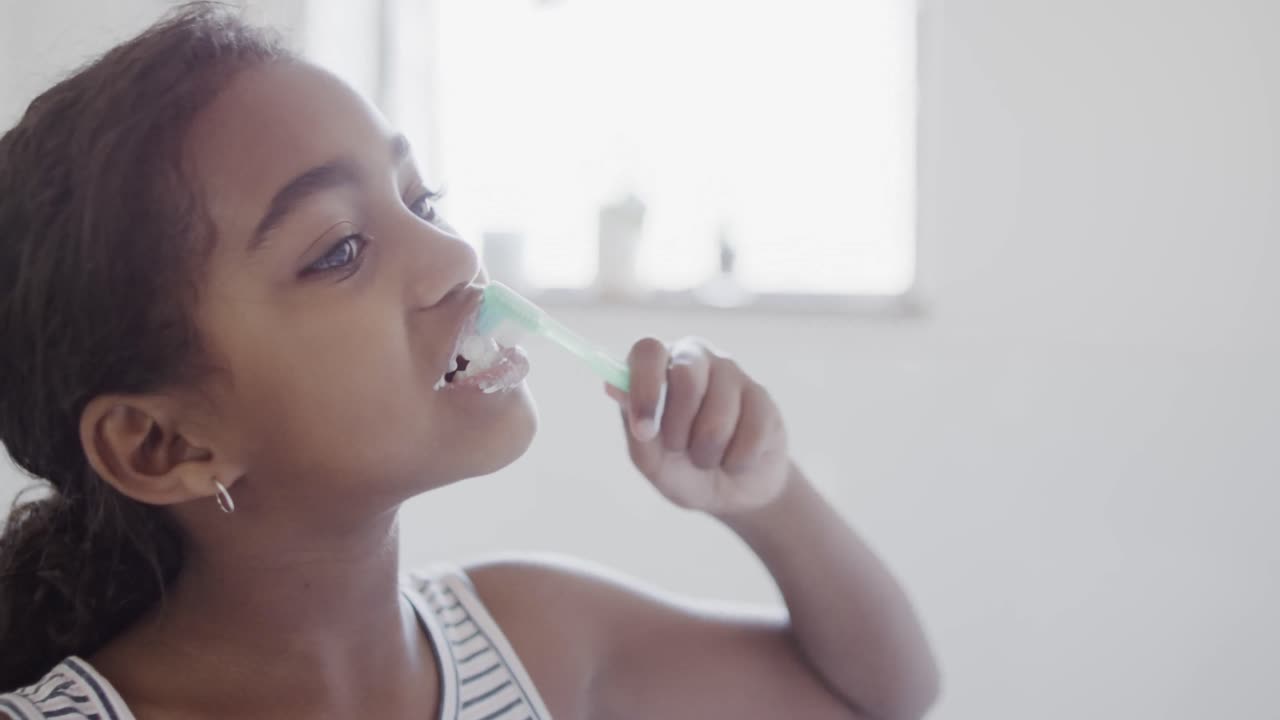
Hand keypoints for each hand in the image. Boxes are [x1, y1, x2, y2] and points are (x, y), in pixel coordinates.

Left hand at [605, 337, 790, 516]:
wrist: (732, 493)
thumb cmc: (683, 470)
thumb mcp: (652, 462)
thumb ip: (636, 429)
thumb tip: (615, 388)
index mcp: (658, 368)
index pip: (647, 351)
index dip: (645, 388)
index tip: (645, 430)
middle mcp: (694, 359)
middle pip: (686, 375)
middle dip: (679, 428)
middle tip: (679, 449)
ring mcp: (731, 374)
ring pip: (720, 413)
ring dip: (708, 453)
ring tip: (708, 458)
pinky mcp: (762, 396)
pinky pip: (751, 432)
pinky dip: (737, 460)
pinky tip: (736, 457)